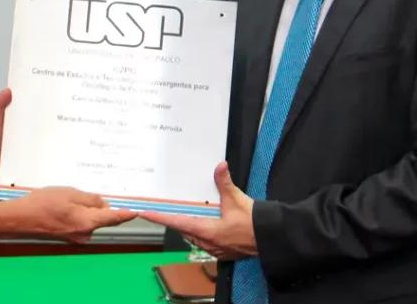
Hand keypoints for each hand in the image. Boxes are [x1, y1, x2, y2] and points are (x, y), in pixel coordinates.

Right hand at [17, 187, 136, 242]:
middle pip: (101, 218)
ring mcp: (76, 236)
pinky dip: (79, 213)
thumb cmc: (45, 203)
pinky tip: (66, 204)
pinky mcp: (68, 235)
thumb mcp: (70, 194)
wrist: (22, 218)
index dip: (125, 214)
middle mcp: (85, 233)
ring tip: (72, 196)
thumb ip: (90, 199)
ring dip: (88, 209)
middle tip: (93, 192)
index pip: (113, 219)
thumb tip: (103, 204)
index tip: (137, 211)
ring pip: (90, 220)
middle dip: (100, 206)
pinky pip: (81, 222)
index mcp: (87, 222)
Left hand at [140, 162, 256, 259]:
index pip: (176, 222)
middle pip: (183, 230)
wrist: (271, 239)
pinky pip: (204, 240)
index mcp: (206, 231)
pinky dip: (199, 231)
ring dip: (187, 225)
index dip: (160, 217)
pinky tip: (203, 222)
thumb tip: (220, 166)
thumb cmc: (253, 223)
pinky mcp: (223, 250)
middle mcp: (207, 242)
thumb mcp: (237, 200)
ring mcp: (215, 248)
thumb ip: (225, 183)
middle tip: (162, 209)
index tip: (145, 212)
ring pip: (193, 236)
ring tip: (181, 213)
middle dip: (173, 220)